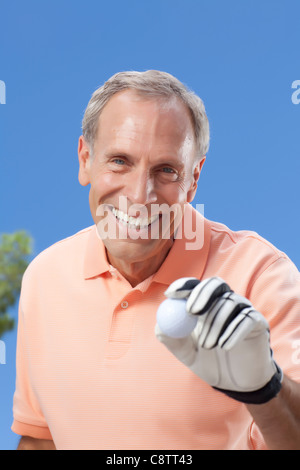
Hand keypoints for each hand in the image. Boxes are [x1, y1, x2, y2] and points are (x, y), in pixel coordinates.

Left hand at [155, 277, 282, 403]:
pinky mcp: (258, 322)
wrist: (235, 383)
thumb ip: (171, 339)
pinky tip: (225, 346)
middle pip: (216, 284)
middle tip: (191, 311)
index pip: (195, 285)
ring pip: (230, 303)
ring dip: (215, 324)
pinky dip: (233, 331)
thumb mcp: (185, 353)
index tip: (171, 295)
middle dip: (202, 294)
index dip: (183, 286)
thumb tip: (159, 326)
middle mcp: (225, 301)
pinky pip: (246, 319)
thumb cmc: (208, 362)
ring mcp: (243, 309)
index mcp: (206, 303)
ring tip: (207, 346)